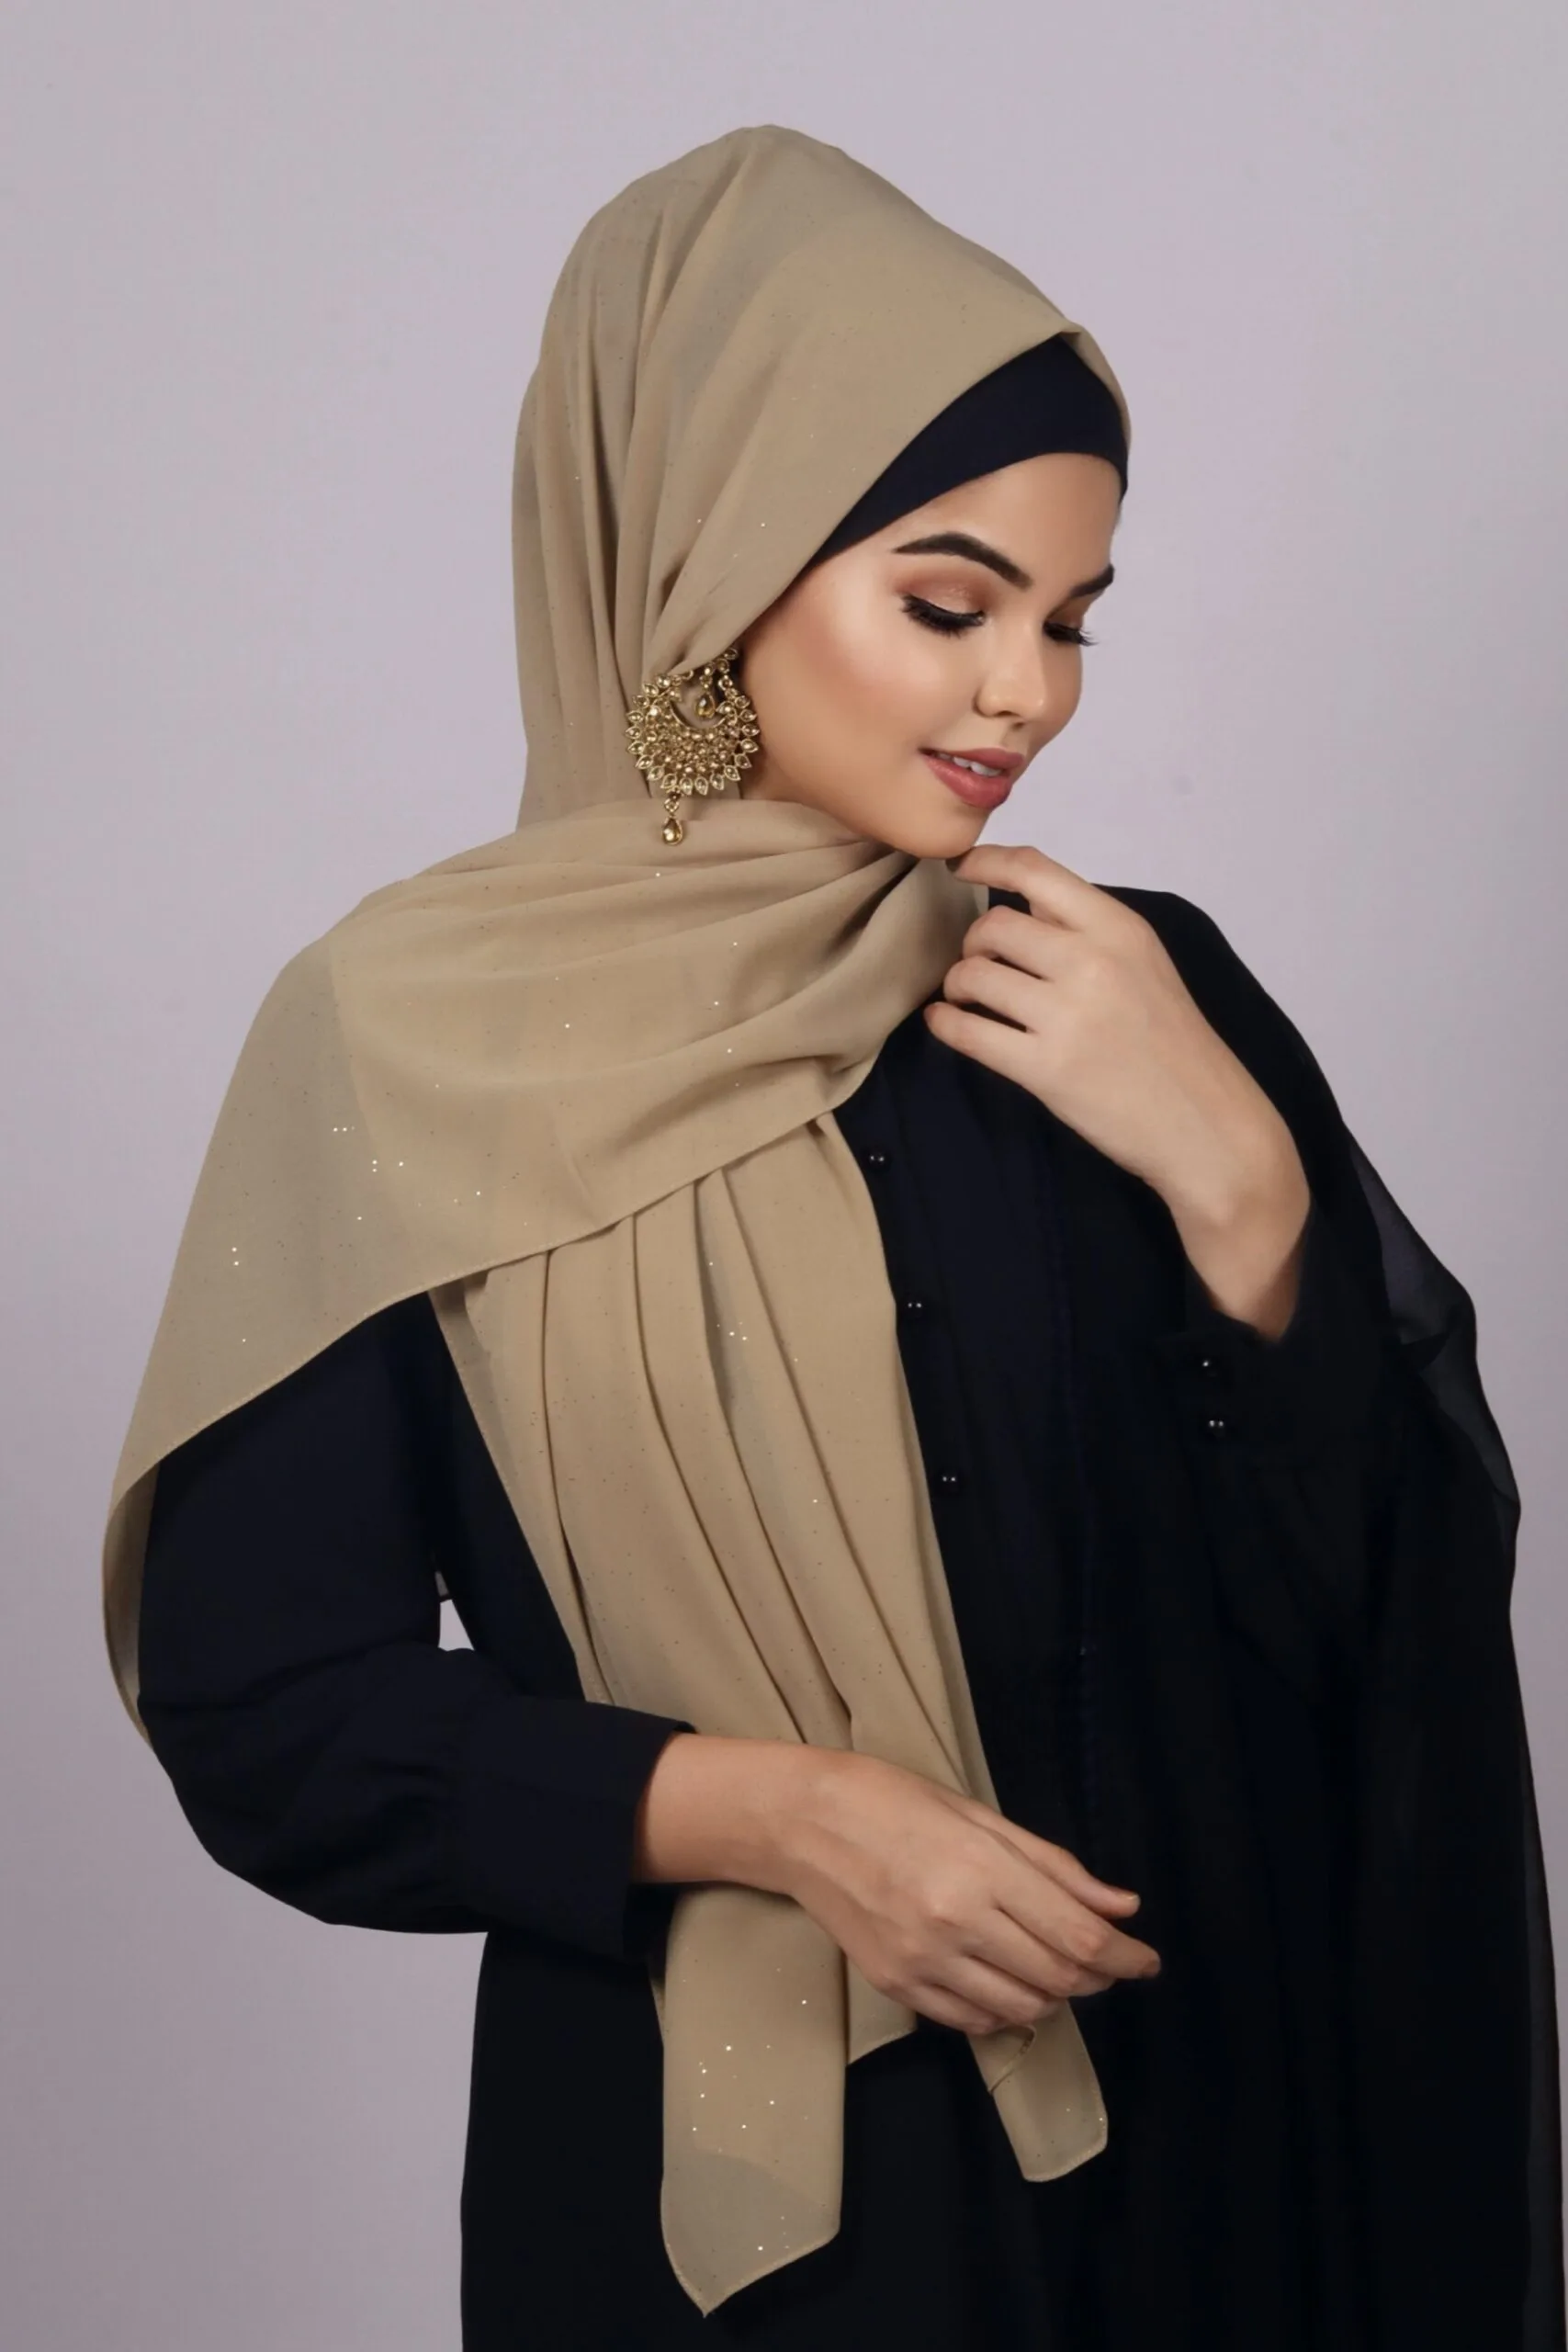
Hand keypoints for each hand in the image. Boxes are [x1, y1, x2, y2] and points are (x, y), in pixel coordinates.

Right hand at [774, 1749, 1159, 2037]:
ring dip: (1054, 1996)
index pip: (1077, 1935)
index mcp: (981, 1870)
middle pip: (1057, 1977)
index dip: (1125, 1955)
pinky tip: (1007, 1983)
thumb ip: (1055, 1867)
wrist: (804, 1824)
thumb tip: (1122, 1907)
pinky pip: (972, 2021)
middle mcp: (956, 1923)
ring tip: (1055, 1969)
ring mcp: (923, 1962)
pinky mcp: (897, 1987)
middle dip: (1096, 1976)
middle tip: (1106, 1961)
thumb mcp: (981, 1816)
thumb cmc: (895, 1801)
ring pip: (1020, 2008)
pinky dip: (1005, 2011)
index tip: (1147, 1959)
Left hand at [927, 843, 1311, 1332]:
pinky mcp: (1045, 1069)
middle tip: (981, 967)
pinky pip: (966, 1032)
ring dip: (959, 985)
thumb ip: (1089, 931)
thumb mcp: (1145, 965)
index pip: (1035, 870)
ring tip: (968, 1000)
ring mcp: (1068, 1015)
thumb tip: (1021, 905)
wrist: (1206, 1124)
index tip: (959, 868)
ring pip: (974, 975)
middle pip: (993, 926)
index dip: (985, 861)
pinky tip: (948, 1022)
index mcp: (1120, 928)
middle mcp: (1092, 961)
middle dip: (974, 945)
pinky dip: (945, 1023)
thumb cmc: (1173, 1046)